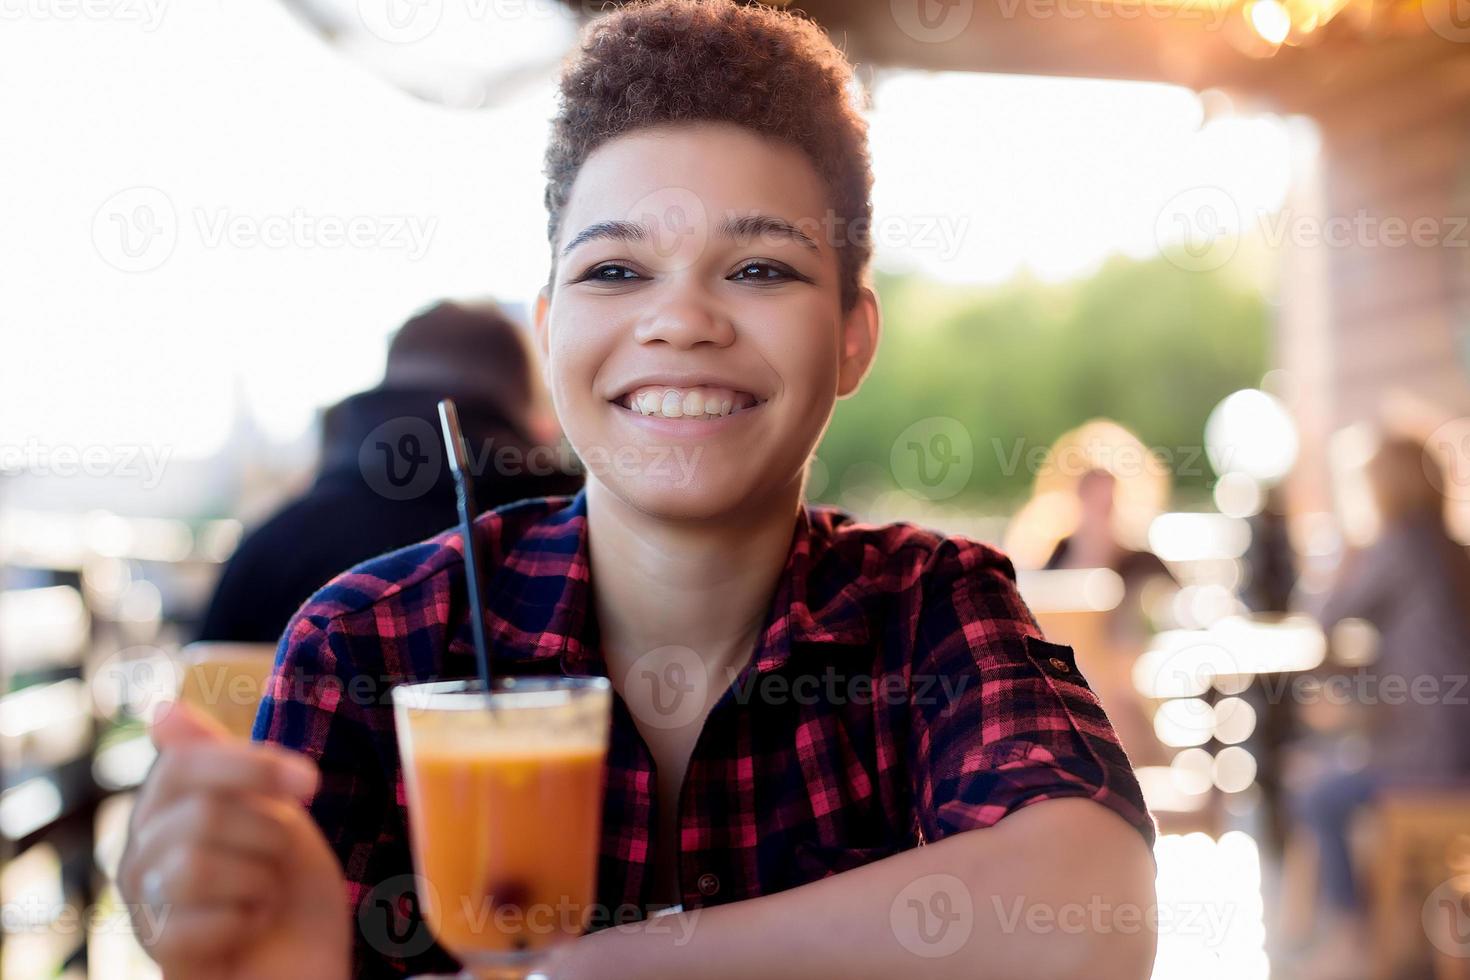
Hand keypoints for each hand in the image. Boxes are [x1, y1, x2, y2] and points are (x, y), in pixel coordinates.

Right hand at [117, 701, 351, 979]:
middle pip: (201, 813)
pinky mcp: (160, 953)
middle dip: (267, 835)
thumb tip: (161, 709)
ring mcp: (143, 907)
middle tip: (282, 859)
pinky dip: (245, 924)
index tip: (311, 783)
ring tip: (266, 894)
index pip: (184, 764)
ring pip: (195, 866)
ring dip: (259, 880)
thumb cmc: (291, 886)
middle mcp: (138, 855)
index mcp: (164, 811)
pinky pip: (195, 924)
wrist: (309, 961)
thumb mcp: (272, 810)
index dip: (252, 766)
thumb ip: (223, 761)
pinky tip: (251, 929)